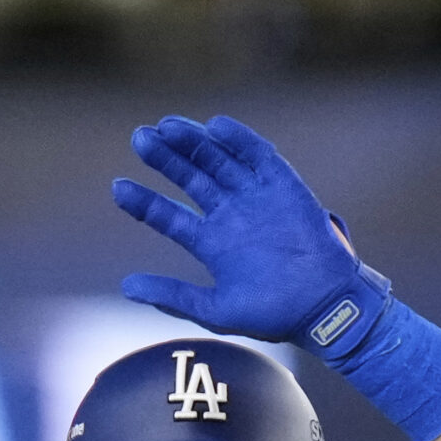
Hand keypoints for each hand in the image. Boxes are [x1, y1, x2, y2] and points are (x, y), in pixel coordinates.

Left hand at [111, 115, 389, 358]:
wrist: (324, 306)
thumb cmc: (273, 314)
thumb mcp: (215, 309)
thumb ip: (173, 297)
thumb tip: (126, 287)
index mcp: (212, 243)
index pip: (169, 217)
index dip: (143, 203)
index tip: (117, 188)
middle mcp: (231, 215)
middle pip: (191, 177)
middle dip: (166, 158)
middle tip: (139, 138)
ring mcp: (256, 198)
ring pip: (219, 160)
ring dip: (194, 141)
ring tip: (166, 126)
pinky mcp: (284, 187)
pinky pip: (260, 156)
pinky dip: (240, 140)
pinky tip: (215, 126)